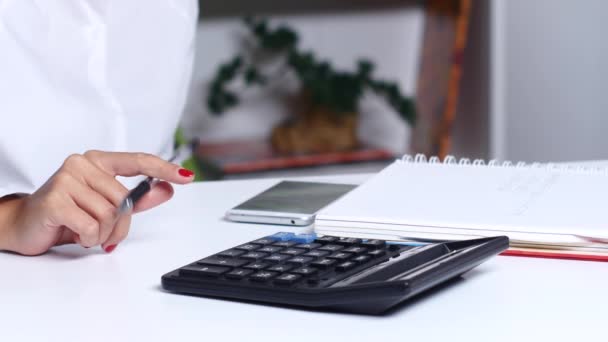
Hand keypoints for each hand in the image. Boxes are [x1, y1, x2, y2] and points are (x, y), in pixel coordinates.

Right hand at [1, 151, 193, 254]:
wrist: (25, 225)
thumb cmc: (67, 213)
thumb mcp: (106, 206)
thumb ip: (137, 198)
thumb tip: (166, 189)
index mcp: (97, 161)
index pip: (138, 161)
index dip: (164, 169)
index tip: (186, 176)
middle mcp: (82, 164)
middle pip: (125, 200)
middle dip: (119, 225)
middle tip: (102, 233)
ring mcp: (67, 179)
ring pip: (110, 215)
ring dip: (102, 234)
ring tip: (86, 232)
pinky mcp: (55, 199)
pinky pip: (91, 227)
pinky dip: (88, 239)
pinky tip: (73, 234)